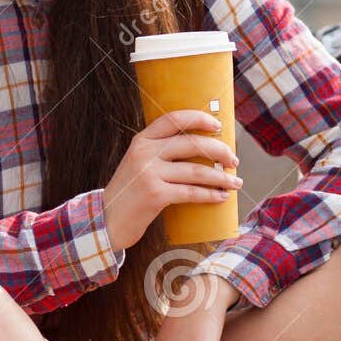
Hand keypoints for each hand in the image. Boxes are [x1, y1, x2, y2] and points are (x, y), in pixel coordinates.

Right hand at [103, 109, 242, 250]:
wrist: (106, 220)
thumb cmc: (130, 192)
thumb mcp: (138, 163)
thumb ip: (160, 152)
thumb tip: (201, 149)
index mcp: (142, 140)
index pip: (174, 119)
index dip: (199, 119)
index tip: (218, 126)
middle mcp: (145, 153)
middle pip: (192, 144)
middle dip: (220, 151)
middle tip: (234, 160)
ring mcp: (149, 173)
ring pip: (197, 171)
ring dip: (222, 177)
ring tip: (235, 182)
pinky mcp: (155, 195)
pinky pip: (192, 192)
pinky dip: (211, 195)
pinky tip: (222, 197)